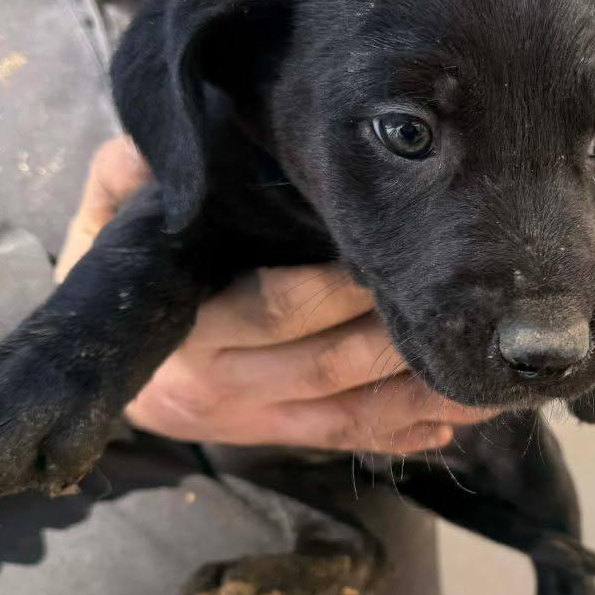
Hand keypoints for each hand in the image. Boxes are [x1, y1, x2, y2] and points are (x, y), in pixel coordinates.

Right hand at [58, 138, 495, 453]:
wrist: (102, 371)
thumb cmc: (118, 278)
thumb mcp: (104, 226)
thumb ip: (125, 182)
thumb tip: (150, 152)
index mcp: (189, 327)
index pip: (276, 308)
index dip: (338, 289)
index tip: (396, 258)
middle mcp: (220, 384)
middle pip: (328, 366)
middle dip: (400, 342)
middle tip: (471, 313)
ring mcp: (250, 421)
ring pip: (349, 416)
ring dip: (423, 402)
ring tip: (491, 384)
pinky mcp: (273, 439)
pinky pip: (344, 442)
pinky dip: (399, 436)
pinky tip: (456, 426)